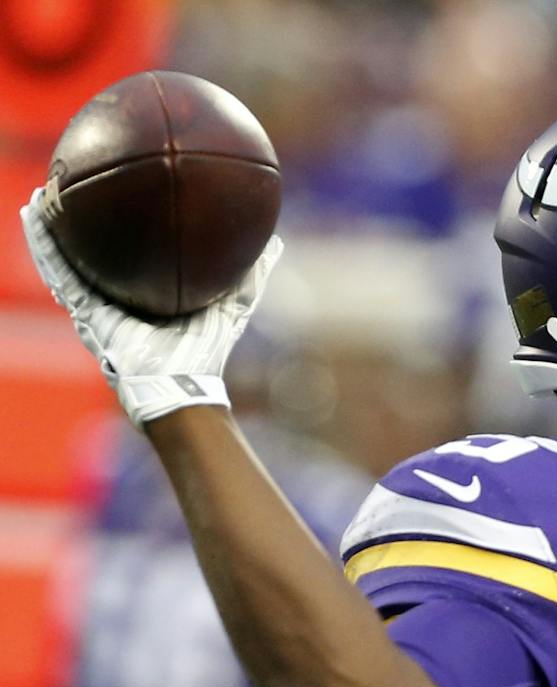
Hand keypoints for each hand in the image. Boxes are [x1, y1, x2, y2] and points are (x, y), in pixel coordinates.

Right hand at [19, 188, 281, 424]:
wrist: (180, 384)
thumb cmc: (205, 351)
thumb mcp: (233, 305)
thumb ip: (251, 276)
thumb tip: (274, 242)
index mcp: (147, 292)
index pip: (134, 253)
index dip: (126, 226)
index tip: (125, 192)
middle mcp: (118, 295)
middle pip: (97, 251)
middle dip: (84, 221)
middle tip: (75, 183)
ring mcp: (97, 303)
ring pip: (68, 257)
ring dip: (52, 225)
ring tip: (40, 192)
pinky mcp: (84, 311)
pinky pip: (60, 271)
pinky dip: (44, 243)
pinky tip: (33, 213)